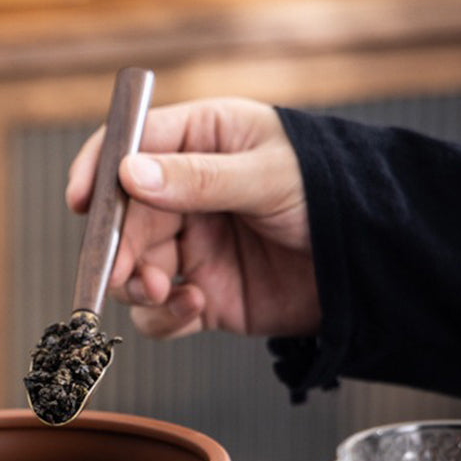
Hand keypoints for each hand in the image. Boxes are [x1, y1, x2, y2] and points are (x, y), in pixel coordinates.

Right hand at [66, 97, 318, 338]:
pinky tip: (194, 308)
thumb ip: (198, 178)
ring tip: (165, 293)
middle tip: (124, 272)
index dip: (97, 172)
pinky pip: (159, 312)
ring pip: (132, 268)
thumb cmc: (333, 192)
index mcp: (199, 142)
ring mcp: (191, 246)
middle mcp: (185, 194)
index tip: (82, 202)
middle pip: (123, 218)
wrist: (378, 262)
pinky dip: (164, 317)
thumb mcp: (268, 175)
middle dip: (117, 247)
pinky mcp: (202, 293)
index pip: (129, 146)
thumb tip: (129, 175)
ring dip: (136, 285)